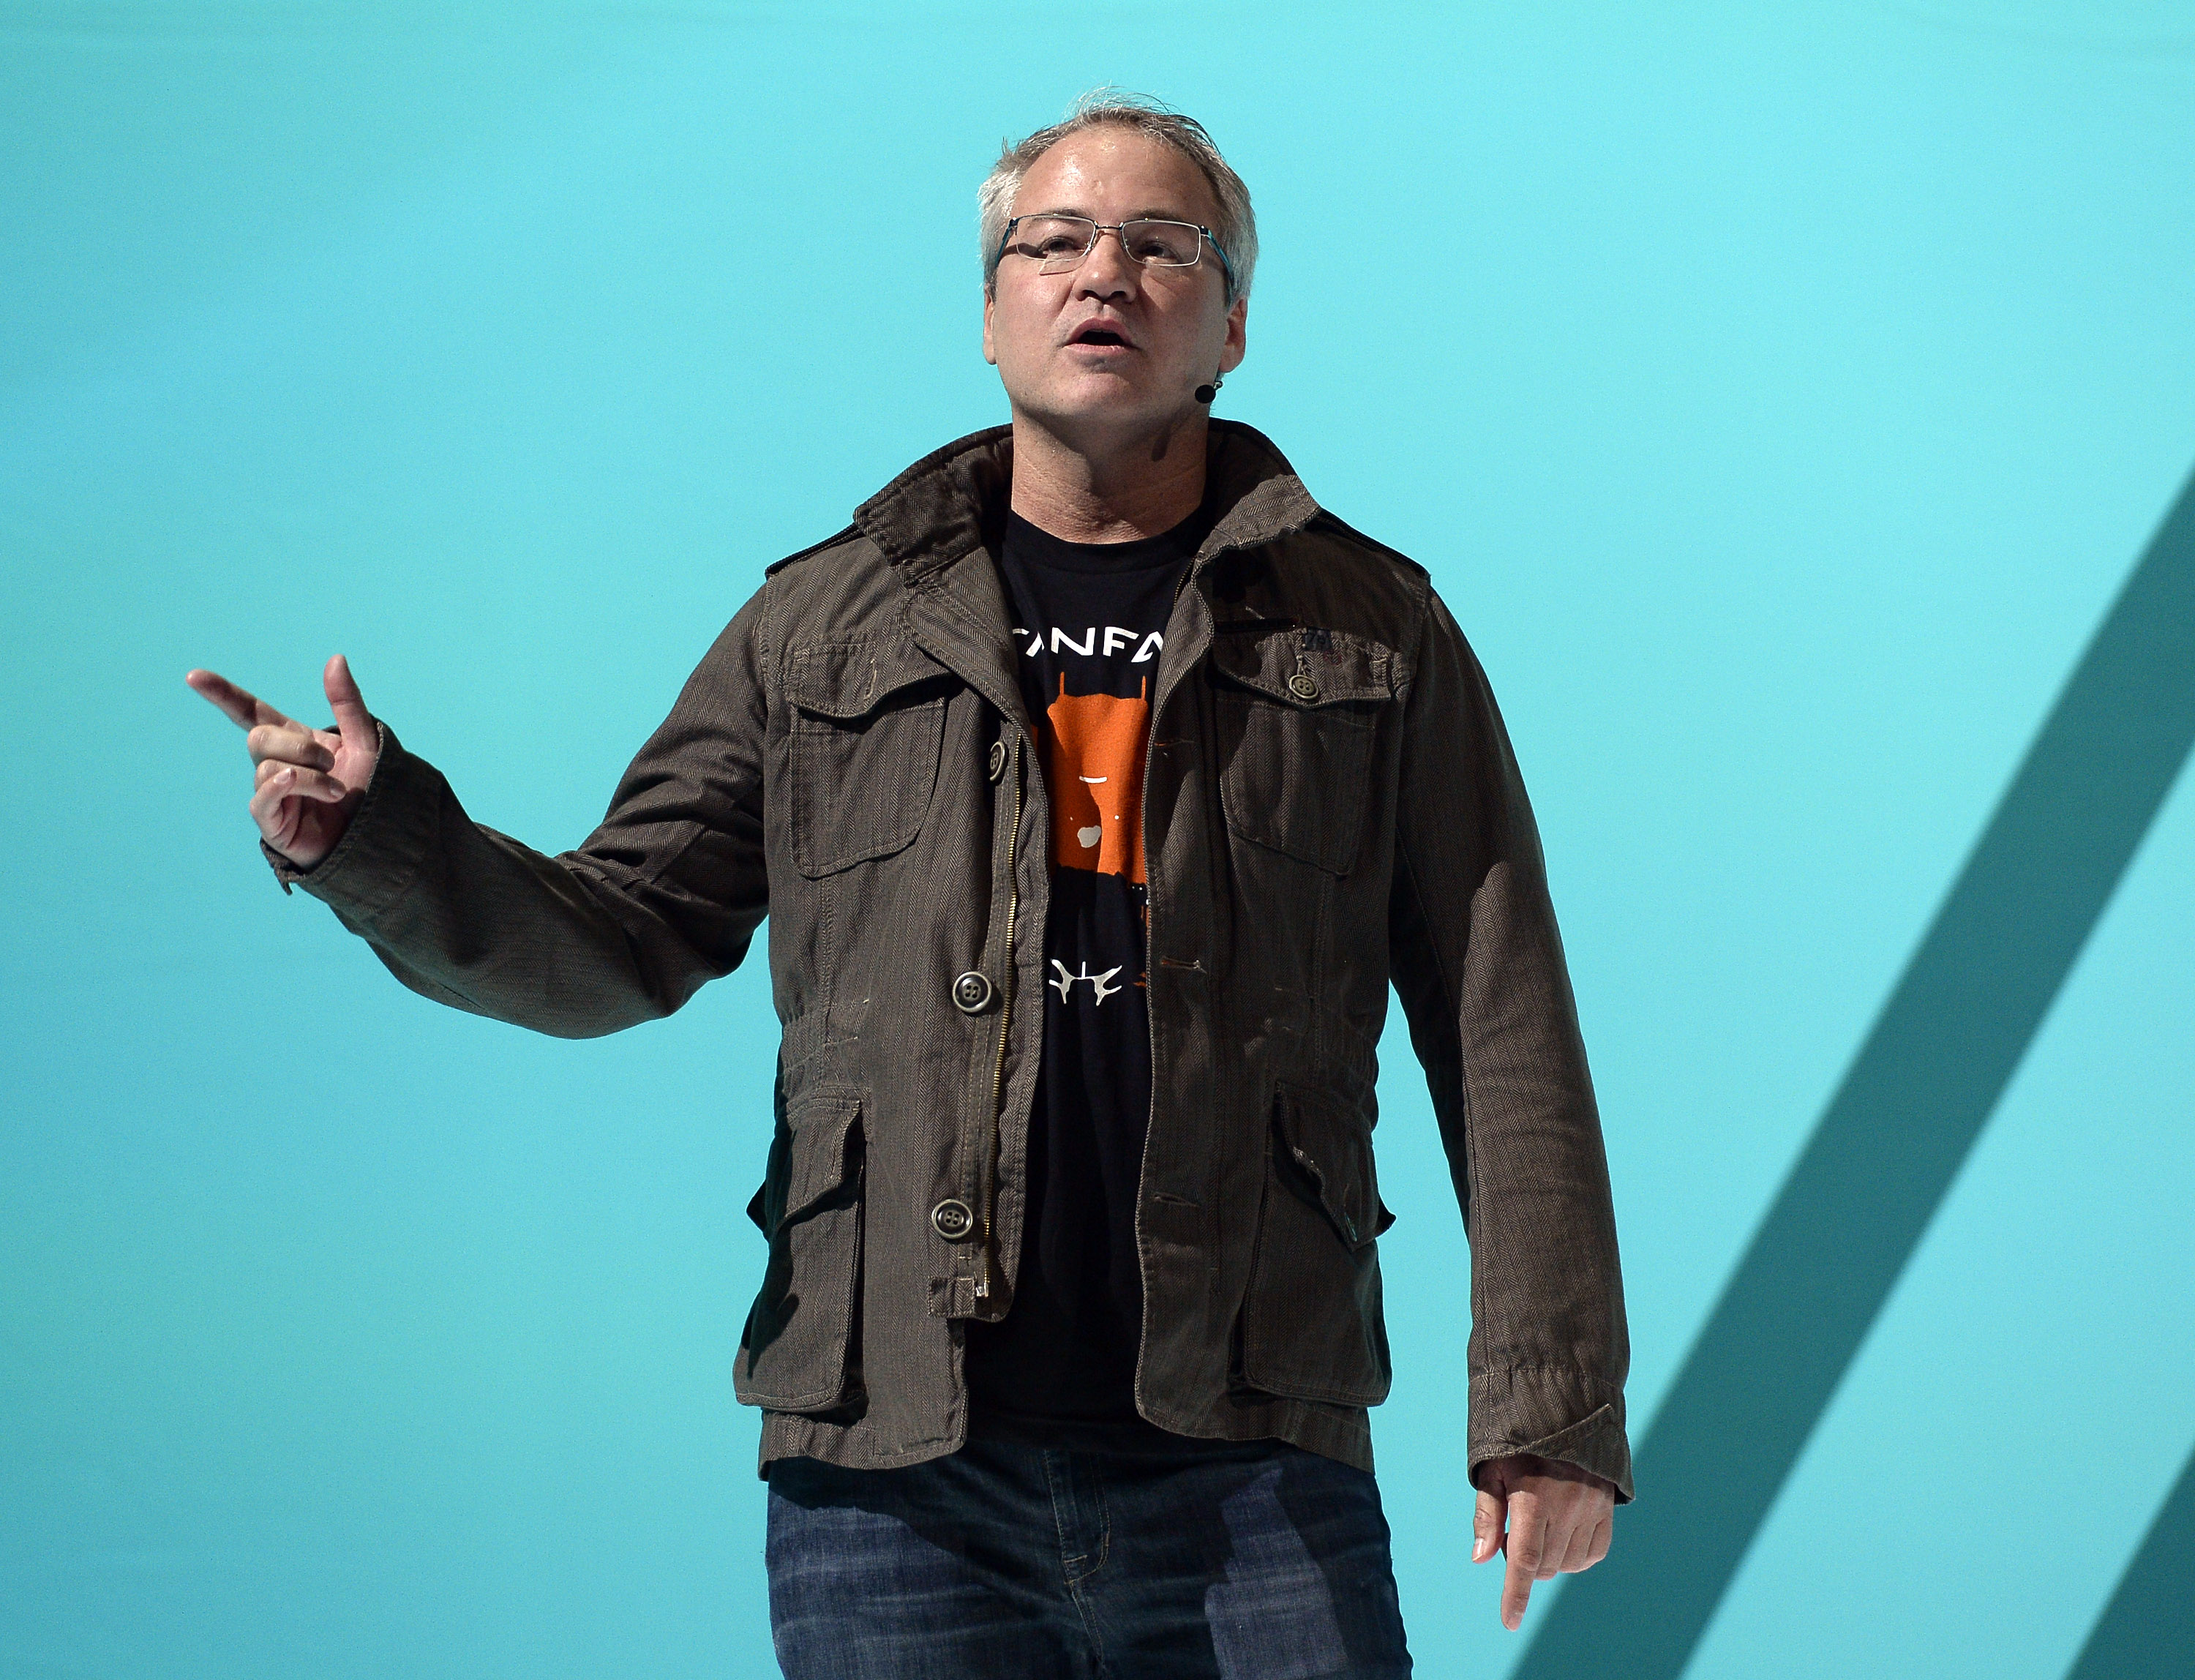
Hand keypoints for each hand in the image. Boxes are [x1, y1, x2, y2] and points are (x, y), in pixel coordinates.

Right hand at [187, 655, 379, 867]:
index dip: (223, 695)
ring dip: (308, 774)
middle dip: (299, 745)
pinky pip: (261, 798)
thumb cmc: (371, 791)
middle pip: (260, 737)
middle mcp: (277, 764)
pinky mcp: (272, 821)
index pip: (250, 712)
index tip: (194, 676)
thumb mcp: (365, 741)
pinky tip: (299, 784)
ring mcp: (271, 793)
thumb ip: (347, 702)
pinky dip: (279, 786)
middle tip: (331, 763)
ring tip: (337, 790)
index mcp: (294, 741)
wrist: (380, 835)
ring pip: (267, 767)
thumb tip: (335, 658)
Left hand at [1472, 1452, 1615, 1630]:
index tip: (1510, 1622)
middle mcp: (1565, 1508)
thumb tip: (1481, 1559)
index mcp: (1532, 1499)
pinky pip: (1593, 1554)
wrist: (1565, 1409)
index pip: (1525, 1561)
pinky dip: (1576, 1556)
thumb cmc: (1519, 1441)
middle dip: (1524, 1562)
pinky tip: (1563, 1535)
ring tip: (1539, 1526)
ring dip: (1549, 1560)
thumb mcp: (1492, 1469)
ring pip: (1568, 1565)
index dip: (1516, 1595)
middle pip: (1544, 1567)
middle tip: (1515, 1530)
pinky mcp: (1607, 1509)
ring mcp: (1590, 1509)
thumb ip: (1487, 1515)